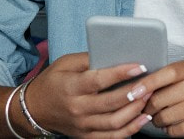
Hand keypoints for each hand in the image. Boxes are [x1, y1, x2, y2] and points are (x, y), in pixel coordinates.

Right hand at [23, 52, 155, 137]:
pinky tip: (143, 118)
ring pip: (114, 123)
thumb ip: (88, 58)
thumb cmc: (52, 82)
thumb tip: (113, 53)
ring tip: (149, 98)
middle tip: (150, 83)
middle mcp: (77, 108)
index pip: (99, 80)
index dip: (120, 73)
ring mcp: (82, 125)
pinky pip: (112, 137)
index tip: (139, 66)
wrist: (34, 109)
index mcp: (71, 87)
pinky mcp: (86, 136)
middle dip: (134, 94)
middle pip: (110, 103)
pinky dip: (130, 130)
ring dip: (135, 111)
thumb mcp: (64, 63)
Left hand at [139, 61, 183, 136]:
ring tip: (160, 118)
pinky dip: (171, 131)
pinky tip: (172, 126)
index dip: (146, 85)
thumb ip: (169, 80)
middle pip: (162, 100)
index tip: (132, 94)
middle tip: (146, 110)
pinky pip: (181, 130)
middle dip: (148, 108)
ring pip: (169, 117)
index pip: (165, 75)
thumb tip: (139, 94)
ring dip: (158, 121)